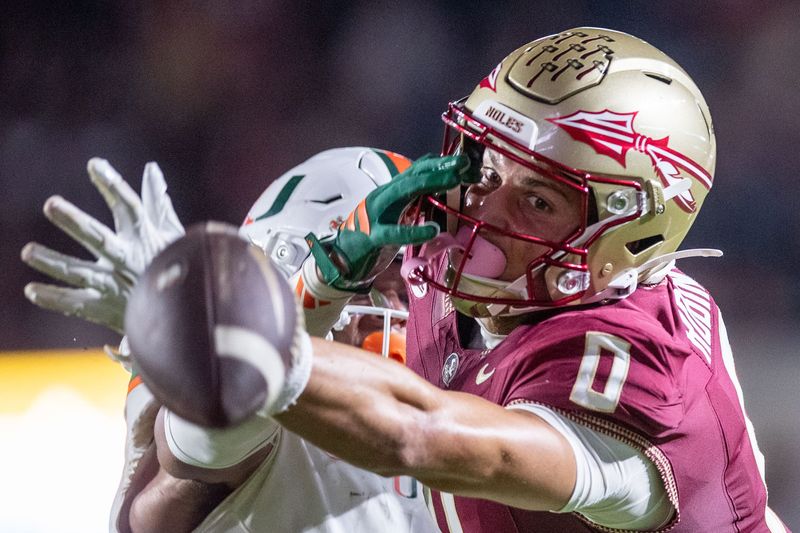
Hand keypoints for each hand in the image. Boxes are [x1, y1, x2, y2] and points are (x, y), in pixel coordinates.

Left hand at [21, 158, 184, 333]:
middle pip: (100, 238)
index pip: (129, 207)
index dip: (114, 186)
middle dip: (77, 222)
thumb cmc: (173, 269)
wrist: (181, 316)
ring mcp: (116, 285)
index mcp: (145, 239)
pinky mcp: (107, 309)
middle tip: (51, 204)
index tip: (94, 165)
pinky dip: (55, 299)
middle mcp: (128, 260)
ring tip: (27, 251)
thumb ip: (157, 202)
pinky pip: (77, 305)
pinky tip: (31, 290)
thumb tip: (151, 168)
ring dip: (55, 262)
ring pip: (83, 273)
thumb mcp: (171, 234)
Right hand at [308, 154, 474, 290]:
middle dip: (439, 167)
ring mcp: (376, 214)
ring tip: (453, 181)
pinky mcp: (371, 236)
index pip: (417, 171)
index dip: (440, 164)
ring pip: (403, 191)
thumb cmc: (372, 235)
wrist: (340, 257)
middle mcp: (383, 197)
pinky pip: (393, 232)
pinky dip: (413, 232)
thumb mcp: (395, 213)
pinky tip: (432, 231)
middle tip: (464, 163)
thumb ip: (412, 198)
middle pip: (413, 174)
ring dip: (429, 183)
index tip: (465, 163)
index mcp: (391, 192)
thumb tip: (436, 181)